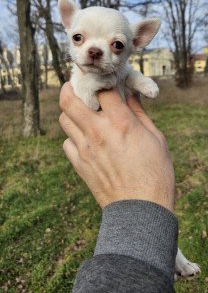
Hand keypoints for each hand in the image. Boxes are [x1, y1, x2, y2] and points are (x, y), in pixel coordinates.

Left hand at [59, 83, 174, 211]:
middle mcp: (98, 132)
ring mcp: (85, 149)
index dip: (102, 82)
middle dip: (70, 88)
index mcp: (121, 123)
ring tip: (82, 113)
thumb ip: (140, 114)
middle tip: (76, 86)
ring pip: (64, 119)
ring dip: (71, 112)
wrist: (140, 211)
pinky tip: (85, 140)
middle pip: (69, 100)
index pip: (101, 89)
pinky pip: (66, 143)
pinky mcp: (79, 165)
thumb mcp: (156, 139)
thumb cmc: (155, 174)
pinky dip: (73, 137)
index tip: (104, 82)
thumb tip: (130, 96)